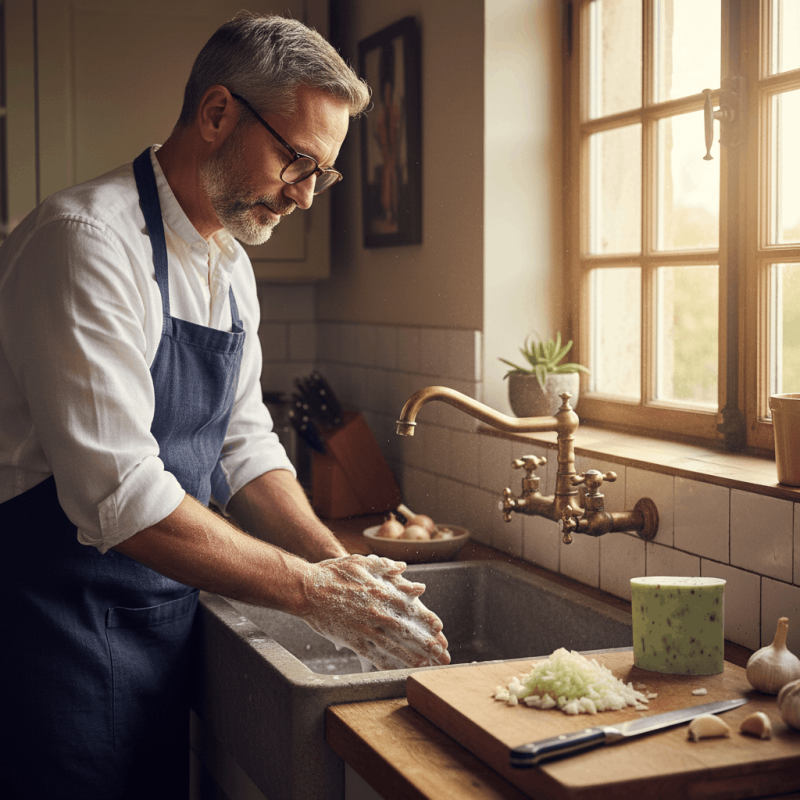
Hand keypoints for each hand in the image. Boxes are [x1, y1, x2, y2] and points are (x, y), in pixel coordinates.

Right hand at [300, 554, 450, 669]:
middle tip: (442, 657)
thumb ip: (385, 567)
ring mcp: (365, 629)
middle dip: (427, 646)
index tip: (441, 630)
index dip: (427, 621)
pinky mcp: (353, 641)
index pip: (411, 610)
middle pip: (407, 633)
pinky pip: (375, 656)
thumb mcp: (362, 563)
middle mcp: (377, 613)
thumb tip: (403, 567)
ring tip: (428, 668)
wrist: (307, 588)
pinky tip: (399, 670)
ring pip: (394, 648)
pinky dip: (389, 664)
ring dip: (413, 658)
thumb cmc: (333, 573)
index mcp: (381, 593)